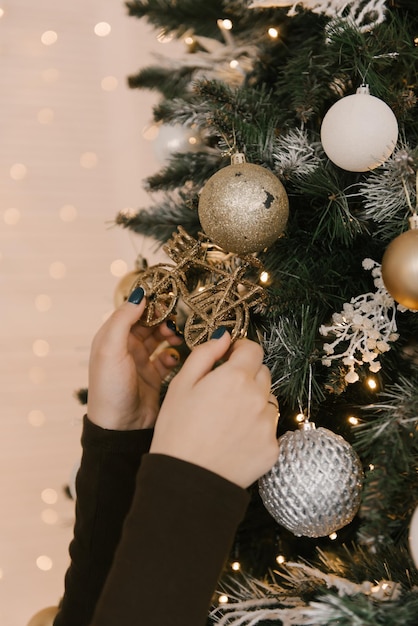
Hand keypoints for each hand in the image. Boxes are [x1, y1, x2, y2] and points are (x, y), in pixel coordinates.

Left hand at [87, 288, 182, 430]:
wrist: (121, 427)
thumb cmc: (110, 388)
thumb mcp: (111, 349)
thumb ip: (124, 320)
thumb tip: (140, 295)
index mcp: (111, 338)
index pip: (131, 311)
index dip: (148, 303)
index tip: (167, 296)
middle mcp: (125, 348)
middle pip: (148, 323)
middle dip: (163, 318)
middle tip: (177, 317)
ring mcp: (140, 362)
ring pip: (159, 339)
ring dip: (170, 335)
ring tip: (177, 336)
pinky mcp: (154, 377)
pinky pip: (167, 359)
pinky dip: (173, 355)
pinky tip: (173, 358)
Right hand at [150, 330, 278, 487]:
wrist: (187, 481)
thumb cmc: (177, 431)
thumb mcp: (181, 384)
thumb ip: (205, 353)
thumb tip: (224, 336)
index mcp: (235, 377)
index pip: (253, 349)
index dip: (241, 350)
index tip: (230, 358)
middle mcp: (258, 397)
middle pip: (262, 373)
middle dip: (246, 375)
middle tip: (223, 392)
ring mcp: (268, 424)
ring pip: (267, 400)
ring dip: (253, 402)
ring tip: (227, 419)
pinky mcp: (272, 448)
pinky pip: (268, 428)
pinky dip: (255, 428)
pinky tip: (234, 438)